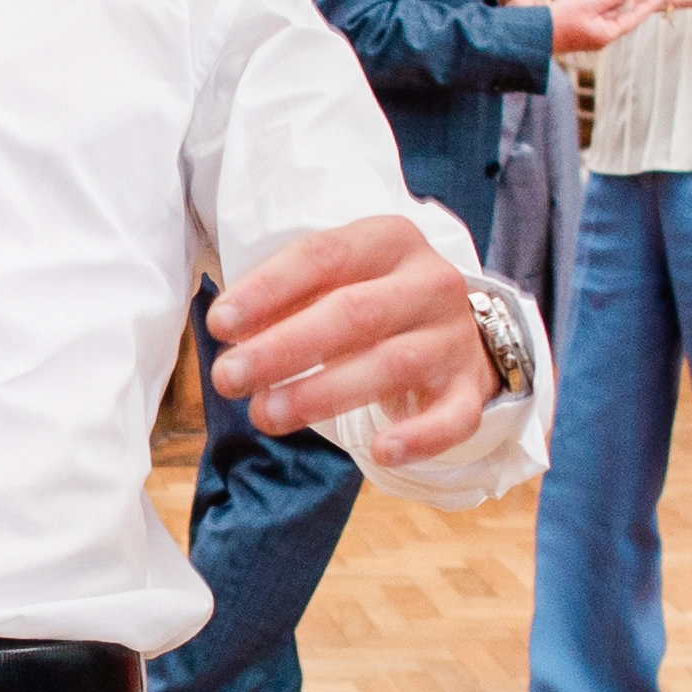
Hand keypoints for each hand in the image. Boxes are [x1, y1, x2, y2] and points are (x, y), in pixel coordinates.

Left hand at [206, 215, 494, 464]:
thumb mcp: (332, 282)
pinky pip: (453, 417)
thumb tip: (231, 332)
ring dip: (322, 394)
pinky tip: (381, 452)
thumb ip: (286, 299)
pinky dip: (420, 437)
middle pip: (354, 313)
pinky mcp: (471, 388)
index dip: (268, 290)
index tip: (220, 324)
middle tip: (228, 378)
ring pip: (392, 365)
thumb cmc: (371, 302)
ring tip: (265, 416)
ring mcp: (454, 337)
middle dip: (283, 348)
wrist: (455, 328)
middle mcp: (429, 283)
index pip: (324, 256)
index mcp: (389, 240)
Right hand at [538, 0, 663, 52]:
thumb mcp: (589, 4)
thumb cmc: (559, 21)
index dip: (647, 5)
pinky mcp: (579, 28)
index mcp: (606, 33)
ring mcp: (589, 33)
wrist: (531, 35)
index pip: (633, 18)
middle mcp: (600, 35)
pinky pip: (593, 11)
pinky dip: (596, 0)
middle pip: (620, 14)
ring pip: (606, 11)